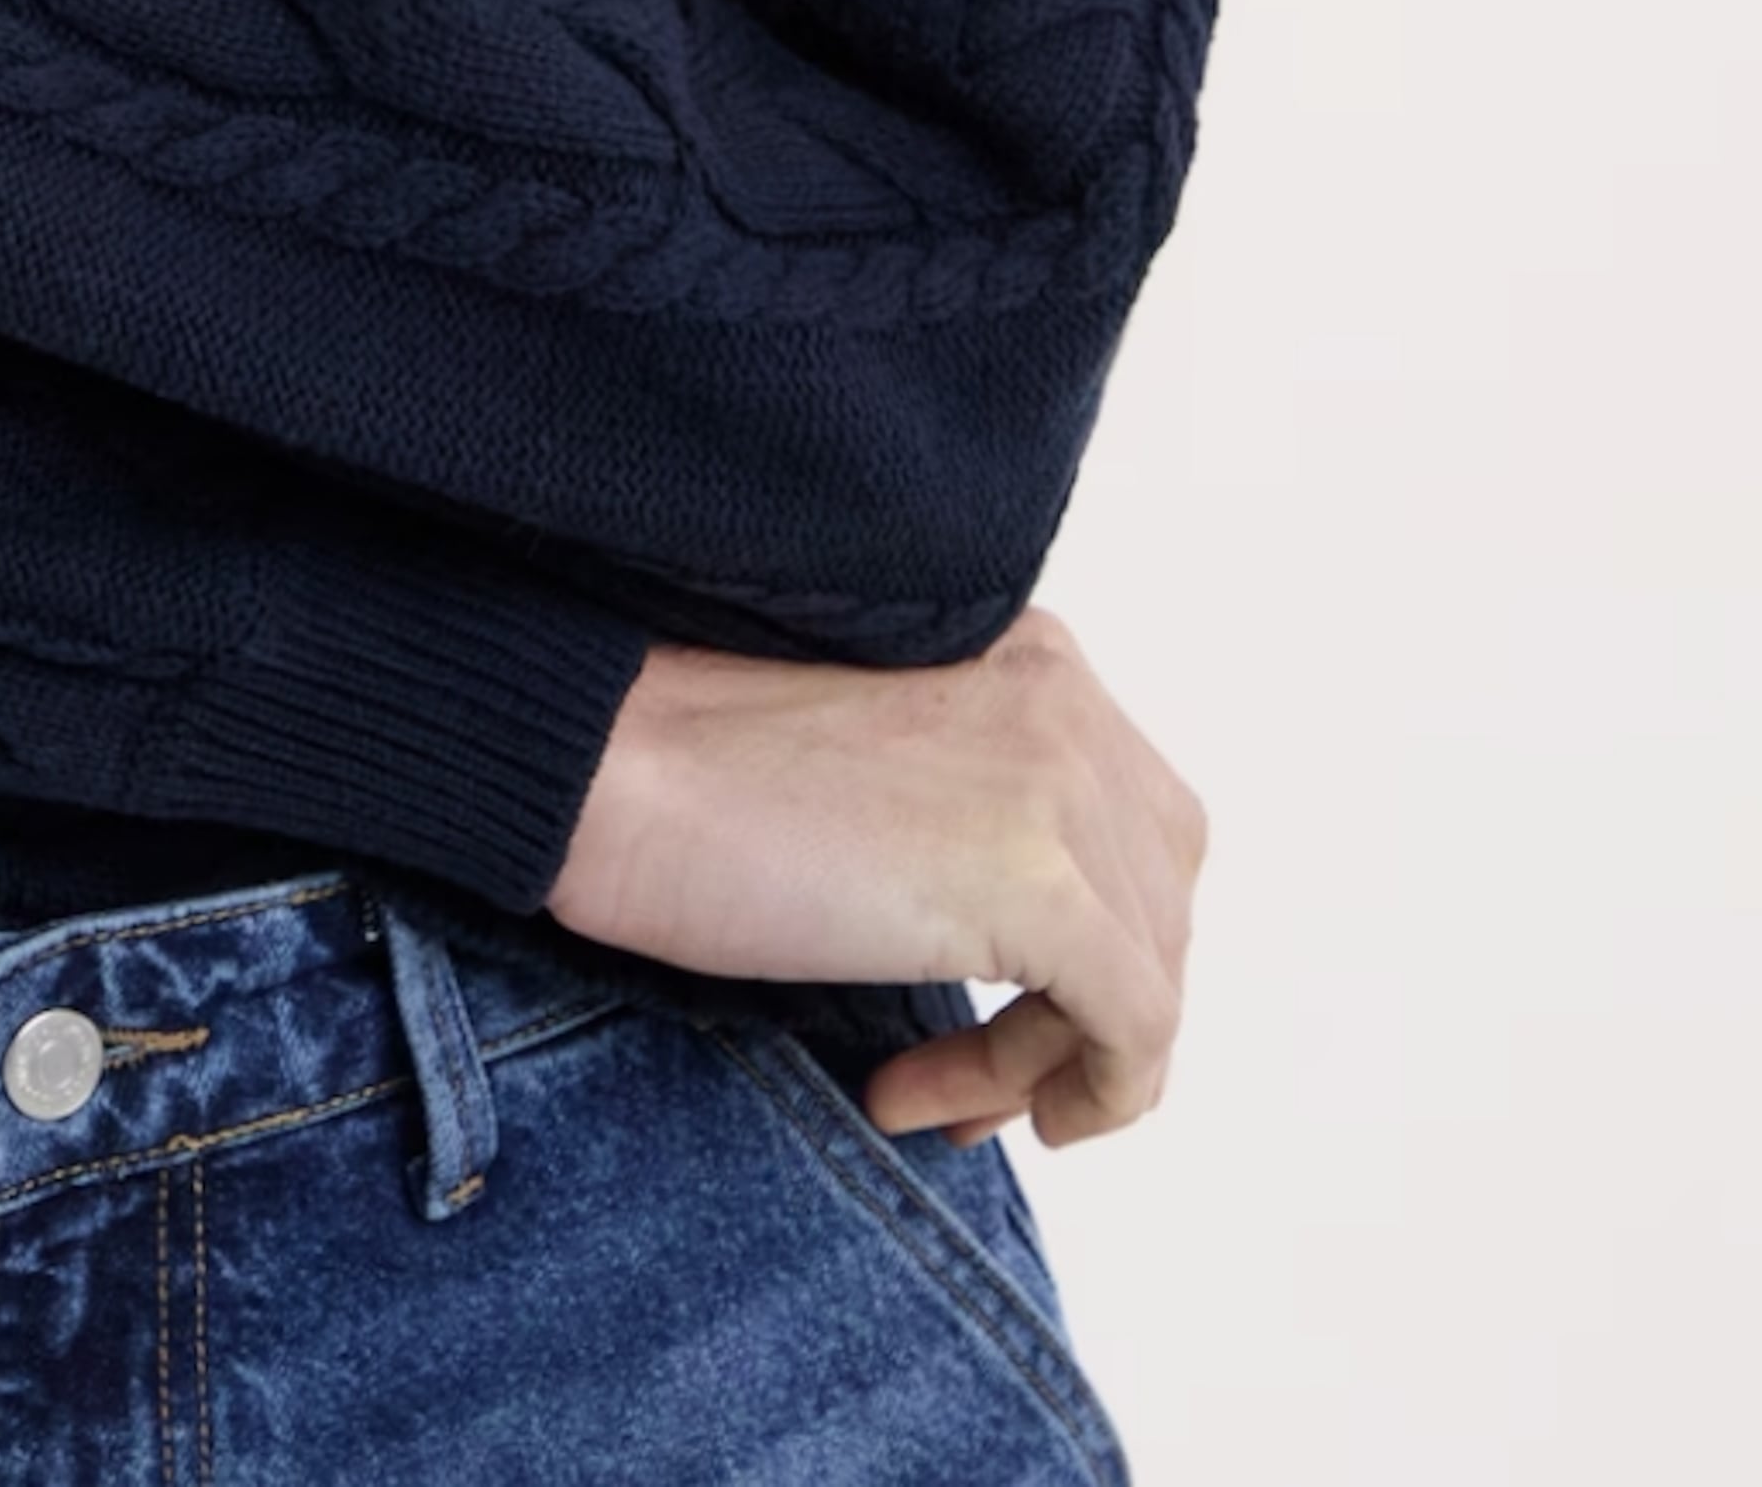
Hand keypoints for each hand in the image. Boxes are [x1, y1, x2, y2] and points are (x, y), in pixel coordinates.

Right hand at [545, 606, 1206, 1153]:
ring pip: (1146, 973)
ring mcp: (1062, 789)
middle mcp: (1067, 702)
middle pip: (1156, 899)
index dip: (1081, 934)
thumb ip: (970, 798)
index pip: (1133, 819)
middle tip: (973, 1074)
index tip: (983, 1004)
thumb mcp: (874, 752)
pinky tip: (949, 1109)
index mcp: (1027, 653)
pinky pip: (1134, 1029)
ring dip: (1048, 1060)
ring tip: (936, 1101)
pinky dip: (1078, 1092)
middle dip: (1079, 1004)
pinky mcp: (1042, 886)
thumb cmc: (683, 759)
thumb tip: (1027, 932)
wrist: (605, 754)